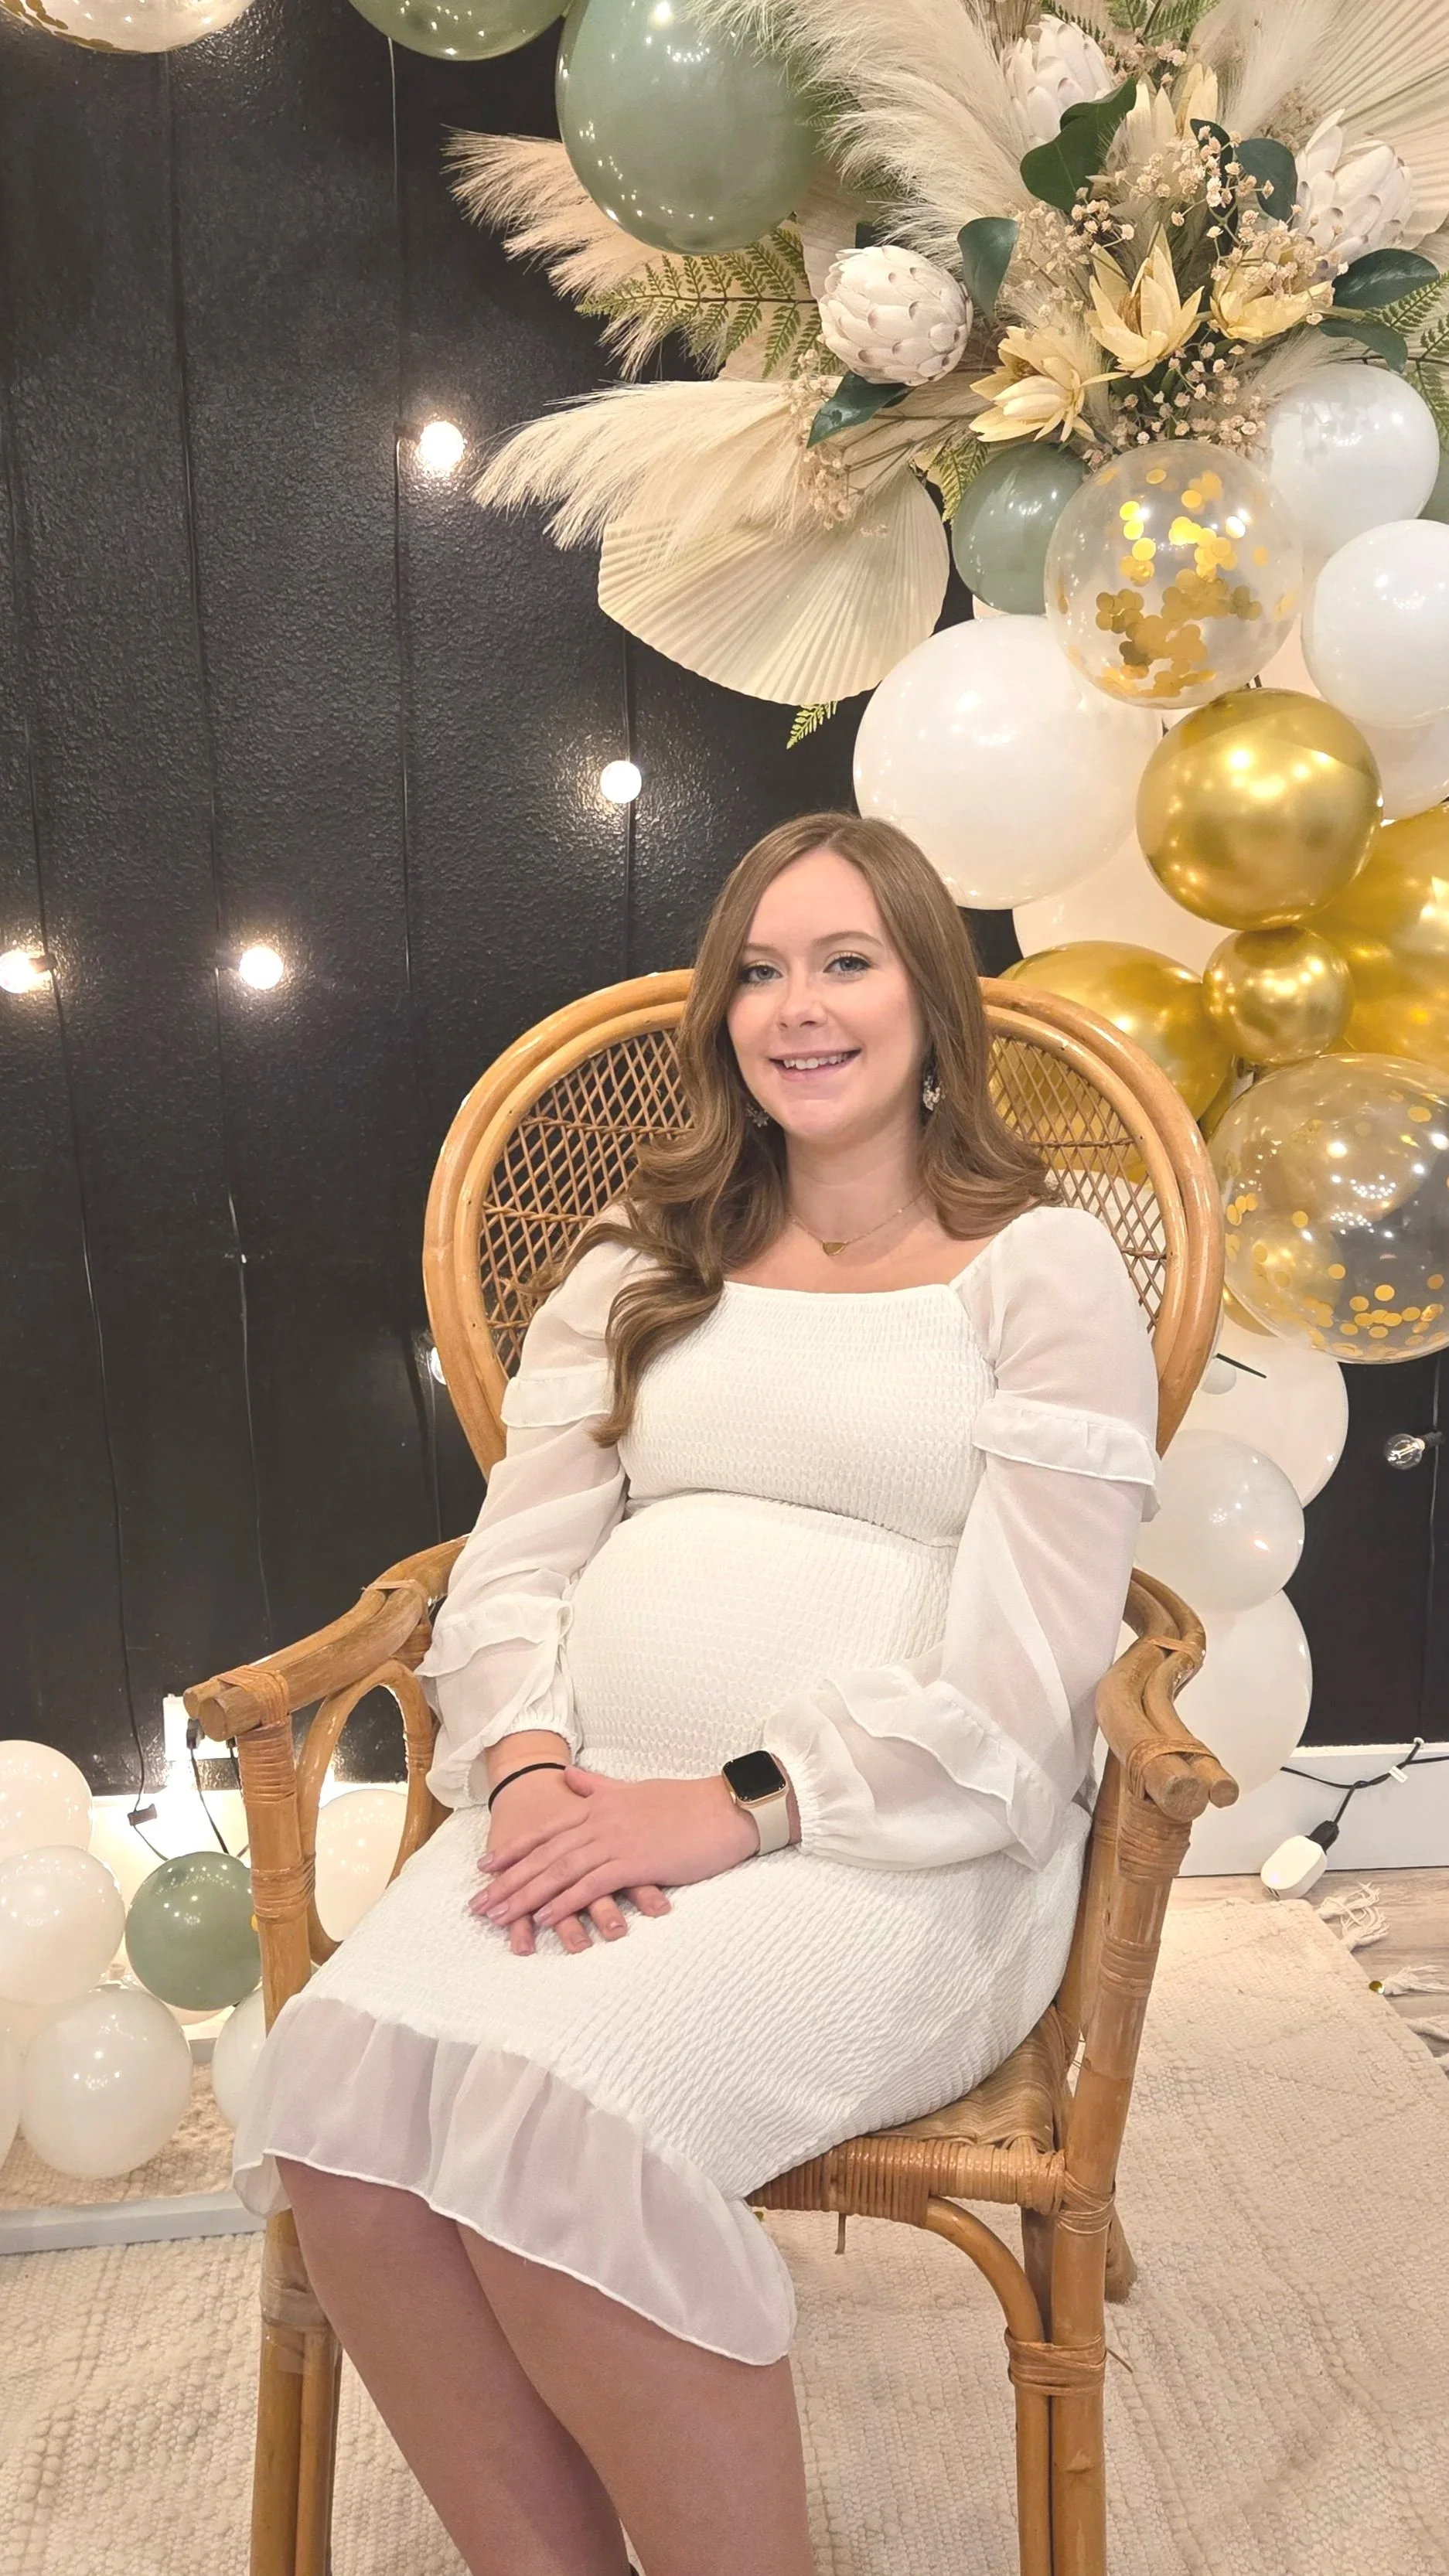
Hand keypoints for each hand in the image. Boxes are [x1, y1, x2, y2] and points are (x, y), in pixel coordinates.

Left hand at [471, 1767, 761, 1943]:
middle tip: (480, 1904)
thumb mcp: (635, 1790)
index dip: (514, 1849)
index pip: (547, 1830)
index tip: (485, 1866)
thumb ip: (598, 1787)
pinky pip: (591, 1884)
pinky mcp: (635, 1862)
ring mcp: (616, 1841)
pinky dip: (565, 1901)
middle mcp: (600, 1821)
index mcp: (599, 1805)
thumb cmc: (685, 1804)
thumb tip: (568, 1776)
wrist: (724, 1808)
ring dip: (526, 1895)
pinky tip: (544, 1916)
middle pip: (544, 1854)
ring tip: (500, 1917)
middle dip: (509, 1880)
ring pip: (560, 1870)